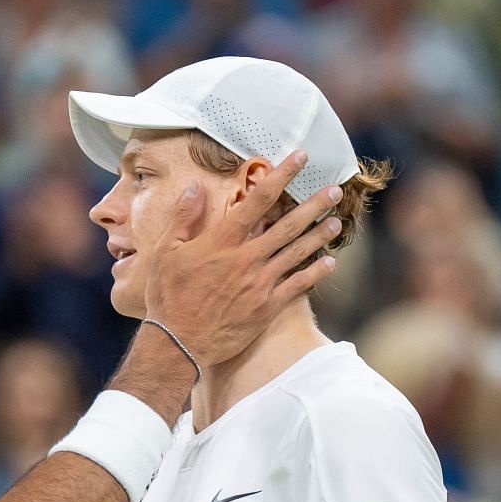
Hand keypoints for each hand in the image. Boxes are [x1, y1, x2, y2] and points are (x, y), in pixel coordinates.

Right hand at [141, 152, 341, 368]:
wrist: (178, 344)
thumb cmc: (168, 297)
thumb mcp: (164, 252)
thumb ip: (183, 218)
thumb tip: (194, 187)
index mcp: (222, 241)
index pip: (258, 200)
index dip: (282, 175)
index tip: (300, 158)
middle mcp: (247, 258)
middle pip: (288, 225)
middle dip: (314, 204)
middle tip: (334, 189)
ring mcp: (260, 284)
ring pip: (298, 253)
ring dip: (319, 235)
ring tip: (335, 221)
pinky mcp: (267, 308)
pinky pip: (298, 286)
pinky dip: (315, 273)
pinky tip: (328, 262)